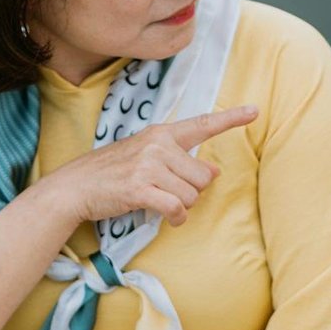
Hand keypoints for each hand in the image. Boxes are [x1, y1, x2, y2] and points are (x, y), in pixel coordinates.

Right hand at [38, 105, 257, 228]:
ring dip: (182, 207)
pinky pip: (177, 208)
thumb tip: (214, 173)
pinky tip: (167, 218)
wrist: (76, 186)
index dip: (231, 118)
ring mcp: (149, 166)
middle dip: (192, 192)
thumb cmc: (112, 172)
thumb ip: (179, 160)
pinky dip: (176, 219)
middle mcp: (158, 145)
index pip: (202, 124)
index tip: (254, 110)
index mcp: (161, 133)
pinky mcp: (141, 188)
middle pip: (203, 177)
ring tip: (161, 203)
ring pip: (192, 196)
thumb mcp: (146, 157)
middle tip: (169, 192)